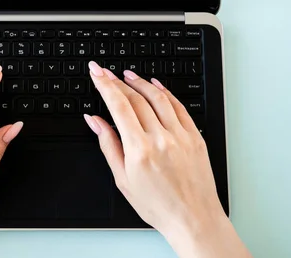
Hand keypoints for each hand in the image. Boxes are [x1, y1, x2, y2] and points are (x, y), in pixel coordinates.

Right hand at [84, 61, 249, 257]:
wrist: (193, 219)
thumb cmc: (157, 205)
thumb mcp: (123, 179)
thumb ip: (108, 145)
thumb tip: (95, 121)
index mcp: (140, 150)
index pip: (119, 106)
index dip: (105, 85)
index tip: (96, 72)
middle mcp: (161, 138)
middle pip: (136, 98)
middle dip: (117, 81)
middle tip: (105, 71)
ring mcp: (180, 135)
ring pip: (157, 97)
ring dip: (140, 82)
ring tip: (127, 74)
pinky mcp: (195, 136)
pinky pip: (178, 106)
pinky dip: (165, 92)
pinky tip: (155, 86)